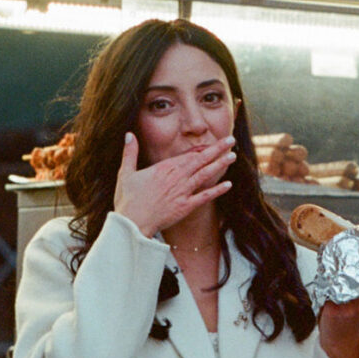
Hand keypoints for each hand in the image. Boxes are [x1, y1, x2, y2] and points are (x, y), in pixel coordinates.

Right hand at [113, 131, 233, 237]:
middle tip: (231, 140)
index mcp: (164, 168)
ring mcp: (182, 192)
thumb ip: (130, 152)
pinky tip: (228, 184)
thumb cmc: (128, 199)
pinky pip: (204, 197)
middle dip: (217, 149)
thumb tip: (128, 134)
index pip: (188, 155)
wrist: (133, 223)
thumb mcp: (125, 172)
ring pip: (205, 175)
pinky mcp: (185, 206)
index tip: (213, 142)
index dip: (203, 148)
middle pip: (201, 160)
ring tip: (233, 156)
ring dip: (220, 165)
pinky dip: (217, 190)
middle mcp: (176, 177)